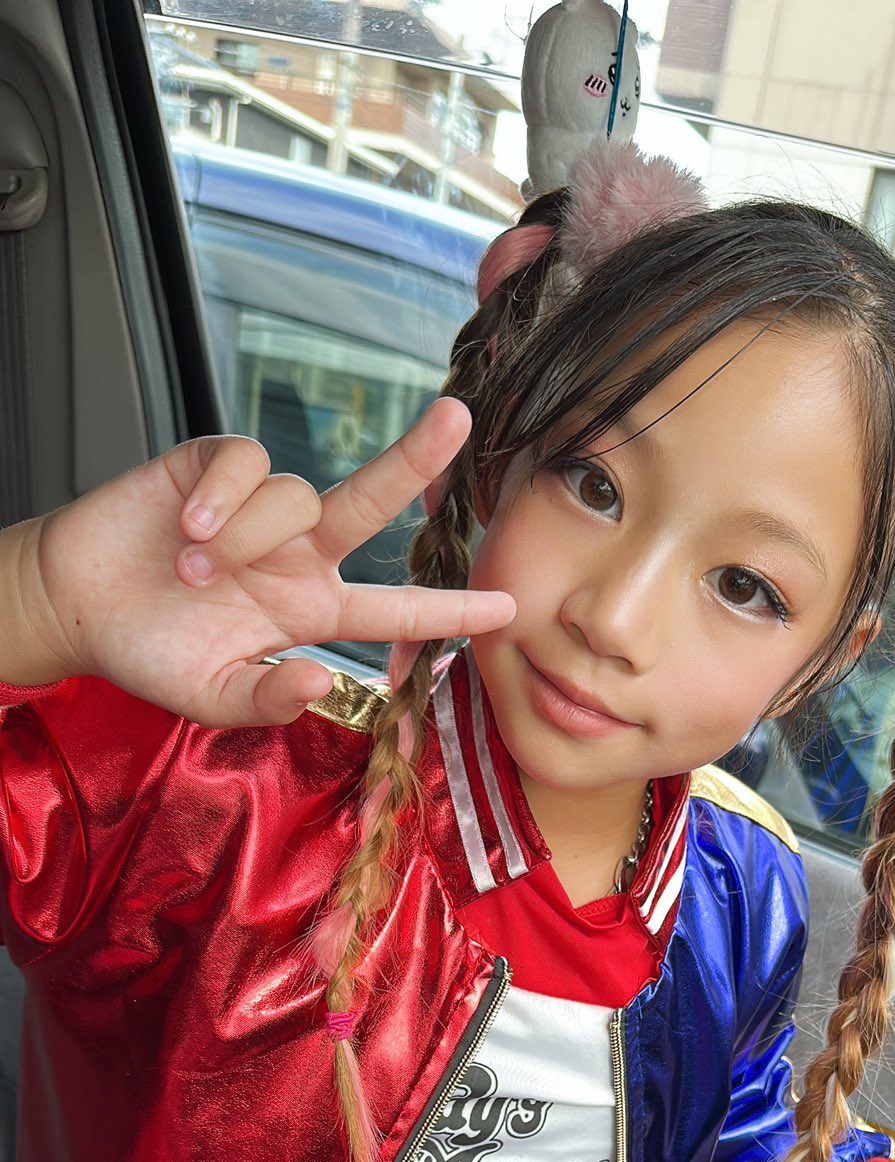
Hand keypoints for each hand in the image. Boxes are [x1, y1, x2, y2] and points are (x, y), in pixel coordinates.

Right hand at [9, 399, 513, 725]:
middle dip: (416, 459)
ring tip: (192, 575)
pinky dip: (222, 499)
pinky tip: (185, 528)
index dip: (450, 610)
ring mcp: (260, 509)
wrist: (78, 605)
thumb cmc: (149, 652)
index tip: (508, 609)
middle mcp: (298, 554)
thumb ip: (265, 700)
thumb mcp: (211, 698)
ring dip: (246, 539)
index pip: (395, 611)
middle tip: (460, 418)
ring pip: (293, 496)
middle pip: (371, 501)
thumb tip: (319, 682)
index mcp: (309, 611)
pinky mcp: (215, 466)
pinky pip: (245, 464)